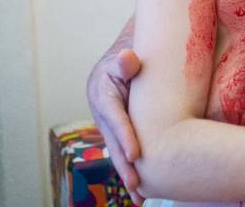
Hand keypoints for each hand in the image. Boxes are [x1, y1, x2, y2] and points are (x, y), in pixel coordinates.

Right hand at [87, 46, 143, 203]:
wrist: (126, 55)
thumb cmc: (131, 53)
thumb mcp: (125, 55)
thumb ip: (126, 61)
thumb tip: (127, 58)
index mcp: (102, 93)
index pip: (115, 117)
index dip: (124, 136)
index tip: (135, 155)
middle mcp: (103, 112)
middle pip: (114, 141)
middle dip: (125, 164)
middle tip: (136, 185)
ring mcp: (109, 124)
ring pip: (118, 151)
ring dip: (128, 174)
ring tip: (140, 197)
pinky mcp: (118, 130)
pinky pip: (124, 150)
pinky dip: (132, 168)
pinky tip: (142, 189)